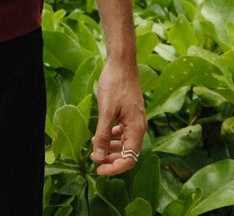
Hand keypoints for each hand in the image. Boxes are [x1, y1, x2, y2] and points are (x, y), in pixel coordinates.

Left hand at [91, 58, 146, 175]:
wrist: (121, 62)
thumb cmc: (115, 84)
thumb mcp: (106, 111)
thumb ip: (103, 135)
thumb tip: (98, 158)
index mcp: (136, 129)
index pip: (129, 159)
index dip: (114, 168)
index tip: (98, 170)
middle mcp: (138, 127)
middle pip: (127, 153)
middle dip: (111, 159)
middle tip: (94, 160)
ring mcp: (135, 120)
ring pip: (124, 143)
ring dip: (111, 149)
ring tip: (95, 148)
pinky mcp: (129, 113)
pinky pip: (122, 132)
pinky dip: (112, 137)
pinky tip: (100, 135)